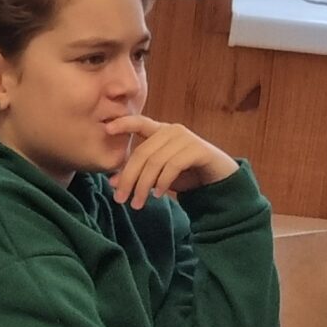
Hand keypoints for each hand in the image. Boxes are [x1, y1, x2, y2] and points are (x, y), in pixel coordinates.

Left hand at [106, 115, 237, 208]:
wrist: (220, 179)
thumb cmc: (187, 174)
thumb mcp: (159, 175)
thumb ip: (138, 175)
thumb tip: (112, 183)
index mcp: (161, 131)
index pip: (139, 122)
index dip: (123, 123)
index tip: (106, 129)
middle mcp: (172, 130)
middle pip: (142, 153)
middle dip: (129, 178)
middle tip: (120, 199)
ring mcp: (186, 138)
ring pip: (155, 162)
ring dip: (144, 186)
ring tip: (138, 203)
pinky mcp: (198, 150)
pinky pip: (173, 166)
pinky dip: (162, 182)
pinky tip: (158, 195)